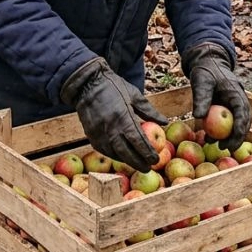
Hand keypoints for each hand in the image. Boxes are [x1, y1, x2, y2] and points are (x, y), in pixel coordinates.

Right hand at [61, 57, 168, 172]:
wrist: (87, 84)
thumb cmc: (114, 87)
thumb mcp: (134, 95)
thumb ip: (149, 111)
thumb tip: (165, 123)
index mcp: (123, 116)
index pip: (137, 141)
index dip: (147, 152)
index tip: (156, 159)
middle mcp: (110, 127)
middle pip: (126, 152)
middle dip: (138, 162)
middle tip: (148, 168)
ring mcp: (98, 133)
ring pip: (114, 153)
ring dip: (126, 161)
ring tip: (137, 164)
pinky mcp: (90, 135)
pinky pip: (104, 150)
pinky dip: (114, 155)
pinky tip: (122, 157)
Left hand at [184, 43, 251, 150]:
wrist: (207, 63)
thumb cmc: (205, 71)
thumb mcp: (201, 82)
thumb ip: (202, 98)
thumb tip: (199, 117)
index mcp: (237, 94)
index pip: (243, 114)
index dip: (239, 130)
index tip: (231, 142)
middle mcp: (239, 100)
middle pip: (244, 123)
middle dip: (236, 138)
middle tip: (225, 148)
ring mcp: (234, 105)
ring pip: (237, 124)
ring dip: (228, 136)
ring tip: (214, 144)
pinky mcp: (227, 108)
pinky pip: (227, 122)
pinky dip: (220, 131)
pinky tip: (207, 138)